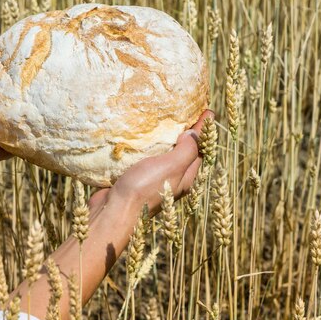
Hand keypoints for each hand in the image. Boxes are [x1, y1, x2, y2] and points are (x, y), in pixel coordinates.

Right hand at [94, 110, 212, 217]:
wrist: (113, 210)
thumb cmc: (144, 188)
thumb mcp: (171, 166)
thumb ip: (186, 150)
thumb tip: (193, 134)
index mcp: (185, 177)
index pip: (200, 149)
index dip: (203, 130)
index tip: (207, 110)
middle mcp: (172, 179)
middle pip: (184, 151)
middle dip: (187, 132)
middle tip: (188, 112)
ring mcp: (154, 179)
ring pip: (164, 155)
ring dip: (165, 138)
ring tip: (166, 120)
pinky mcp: (136, 178)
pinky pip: (147, 158)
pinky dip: (148, 146)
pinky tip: (142, 137)